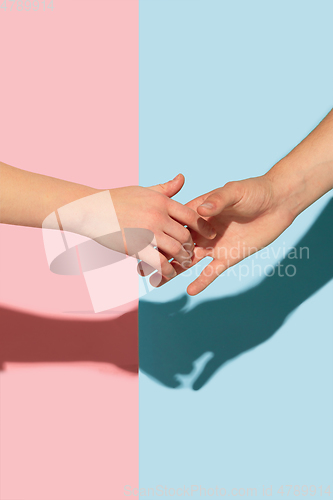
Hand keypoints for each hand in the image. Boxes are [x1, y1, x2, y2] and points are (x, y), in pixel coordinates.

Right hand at [107, 174, 215, 280]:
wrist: (92, 209)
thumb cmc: (117, 198)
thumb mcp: (144, 190)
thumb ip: (166, 188)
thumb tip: (182, 178)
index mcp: (161, 202)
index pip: (191, 215)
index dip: (204, 226)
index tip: (211, 233)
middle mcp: (158, 216)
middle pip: (185, 235)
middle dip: (191, 246)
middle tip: (192, 252)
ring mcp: (148, 232)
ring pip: (176, 250)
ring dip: (182, 259)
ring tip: (183, 263)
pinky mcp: (137, 247)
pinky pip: (158, 262)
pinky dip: (167, 270)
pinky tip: (168, 274)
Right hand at [147, 175, 295, 293]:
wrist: (277, 203)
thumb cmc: (254, 191)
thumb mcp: (234, 192)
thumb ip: (218, 200)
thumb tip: (201, 211)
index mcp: (199, 213)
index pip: (175, 224)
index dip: (159, 232)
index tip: (141, 240)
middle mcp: (203, 231)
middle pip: (177, 245)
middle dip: (160, 255)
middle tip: (141, 267)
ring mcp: (214, 245)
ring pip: (189, 260)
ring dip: (174, 270)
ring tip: (157, 282)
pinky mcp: (228, 256)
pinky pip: (212, 271)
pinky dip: (202, 281)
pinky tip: (190, 291)